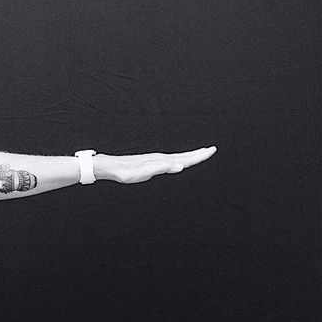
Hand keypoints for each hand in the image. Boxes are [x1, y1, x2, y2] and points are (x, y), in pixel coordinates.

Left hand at [96, 146, 215, 182]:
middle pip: (184, 156)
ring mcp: (155, 160)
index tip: (212, 150)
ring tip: (200, 153)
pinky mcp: (150, 163)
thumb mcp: (143, 173)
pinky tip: (178, 161)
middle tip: (212, 149)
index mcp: (161, 161)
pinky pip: (169, 160)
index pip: (185, 158)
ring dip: (190, 155)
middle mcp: (160, 158)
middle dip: (198, 154)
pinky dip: (179, 159)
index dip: (199, 156)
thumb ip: (161, 168)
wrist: (110, 167)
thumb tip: (180, 166)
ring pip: (177, 157)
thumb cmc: (124, 172)